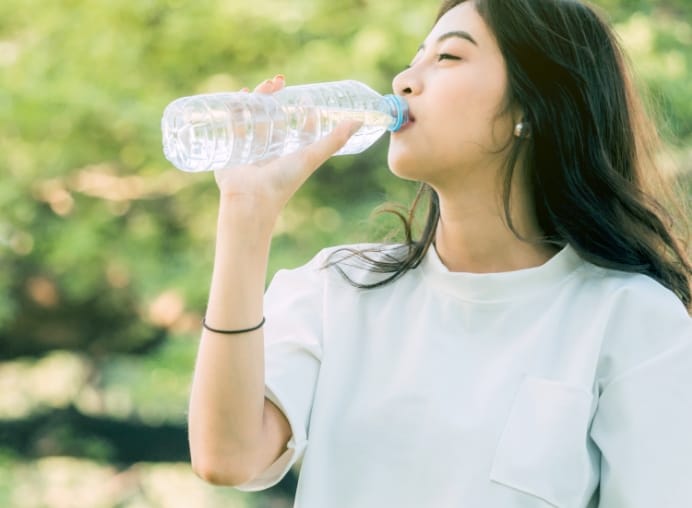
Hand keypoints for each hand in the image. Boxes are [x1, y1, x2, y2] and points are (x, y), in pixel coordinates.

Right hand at [214, 75, 360, 219]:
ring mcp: (251, 150)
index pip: (301, 130)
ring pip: (255, 118)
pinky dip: (235, 108)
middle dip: (277, 97)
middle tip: (279, 81)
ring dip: (258, 98)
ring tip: (264, 84)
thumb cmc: (284, 181)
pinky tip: (239, 94)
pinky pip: (234, 125)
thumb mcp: (312, 156)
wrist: (250, 199)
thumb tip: (360, 120)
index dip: (305, 113)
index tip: (306, 96)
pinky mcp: (232, 150)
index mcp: (291, 155)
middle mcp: (272, 152)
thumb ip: (335, 140)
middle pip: (275, 118)